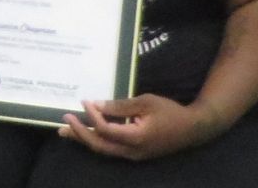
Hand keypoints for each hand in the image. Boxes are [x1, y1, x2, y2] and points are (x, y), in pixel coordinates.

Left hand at [60, 95, 220, 160]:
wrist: (194, 128)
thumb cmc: (171, 112)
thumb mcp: (145, 102)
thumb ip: (120, 106)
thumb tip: (97, 106)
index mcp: (136, 138)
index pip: (106, 130)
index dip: (93, 117)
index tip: (85, 101)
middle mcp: (133, 151)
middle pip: (99, 146)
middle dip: (79, 134)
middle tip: (63, 123)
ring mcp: (135, 155)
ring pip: (104, 150)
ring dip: (85, 139)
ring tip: (66, 131)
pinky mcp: (136, 153)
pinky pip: (112, 149)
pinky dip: (98, 140)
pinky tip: (88, 133)